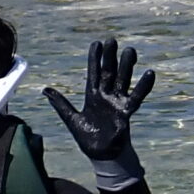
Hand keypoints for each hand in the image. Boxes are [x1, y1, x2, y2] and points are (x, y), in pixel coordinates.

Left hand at [43, 38, 155, 163]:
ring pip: (122, 80)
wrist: (102, 154)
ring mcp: (117, 102)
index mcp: (92, 95)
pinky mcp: (126, 111)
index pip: (93, 72)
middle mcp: (106, 95)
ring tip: (130, 51)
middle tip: (112, 40)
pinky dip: (143, 86)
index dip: (94, 58)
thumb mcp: (71, 119)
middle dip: (110, 57)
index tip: (97, 43)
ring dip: (126, 66)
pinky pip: (136, 96)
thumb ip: (60, 103)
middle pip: (108, 72)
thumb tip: (44, 90)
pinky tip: (149, 73)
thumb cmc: (88, 138)